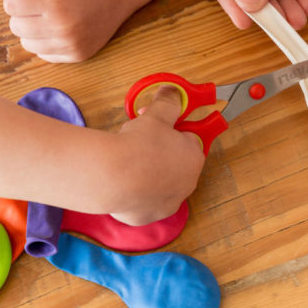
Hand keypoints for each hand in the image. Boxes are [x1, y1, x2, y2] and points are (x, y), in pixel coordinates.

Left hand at [0, 0, 143, 62]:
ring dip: (33, 27)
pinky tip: (60, 25)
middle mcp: (63, 26)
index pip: (10, 5)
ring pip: (27, 43)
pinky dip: (46, 41)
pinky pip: (44, 55)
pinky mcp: (78, 55)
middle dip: (24, 10)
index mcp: (54, 0)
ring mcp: (71, 44)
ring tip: (51, 12)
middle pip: (16, 25)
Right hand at [109, 86, 204, 225]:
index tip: (158, 126)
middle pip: (174, 162)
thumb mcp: (157, 116)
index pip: (189, 140)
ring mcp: (166, 202)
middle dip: (159, 150)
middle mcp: (185, 185)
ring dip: (147, 171)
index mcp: (193, 159)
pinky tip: (122, 179)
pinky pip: (142, 200)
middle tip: (139, 139)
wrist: (113, 177)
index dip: (172, 130)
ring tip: (128, 159)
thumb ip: (168, 103)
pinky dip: (134, 191)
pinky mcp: (146, 215)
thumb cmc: (139, 147)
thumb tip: (172, 92)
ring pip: (158, 182)